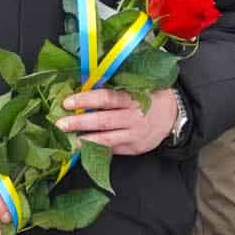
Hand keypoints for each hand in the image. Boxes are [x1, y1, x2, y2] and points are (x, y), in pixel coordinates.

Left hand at [59, 86, 183, 155]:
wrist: (174, 116)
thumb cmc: (151, 97)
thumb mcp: (139, 86)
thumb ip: (117, 88)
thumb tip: (85, 84)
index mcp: (133, 98)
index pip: (107, 98)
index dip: (86, 100)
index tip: (68, 101)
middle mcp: (133, 118)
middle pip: (103, 121)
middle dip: (80, 122)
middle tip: (60, 124)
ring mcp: (134, 135)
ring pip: (107, 139)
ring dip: (86, 140)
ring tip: (69, 140)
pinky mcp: (134, 148)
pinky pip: (113, 150)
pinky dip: (96, 149)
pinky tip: (83, 148)